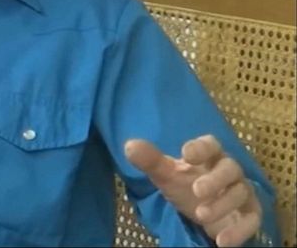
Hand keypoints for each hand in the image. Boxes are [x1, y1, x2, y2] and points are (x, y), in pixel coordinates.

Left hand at [125, 135, 261, 246]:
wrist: (204, 211)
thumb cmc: (185, 185)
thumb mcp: (166, 175)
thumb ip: (150, 161)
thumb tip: (129, 146)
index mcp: (210, 156)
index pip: (210, 144)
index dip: (201, 147)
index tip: (187, 154)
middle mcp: (229, 171)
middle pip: (230, 168)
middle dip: (215, 179)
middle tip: (197, 190)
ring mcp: (242, 192)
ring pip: (240, 193)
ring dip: (222, 205)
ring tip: (200, 214)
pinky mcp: (249, 214)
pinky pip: (252, 220)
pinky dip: (239, 231)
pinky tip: (222, 242)